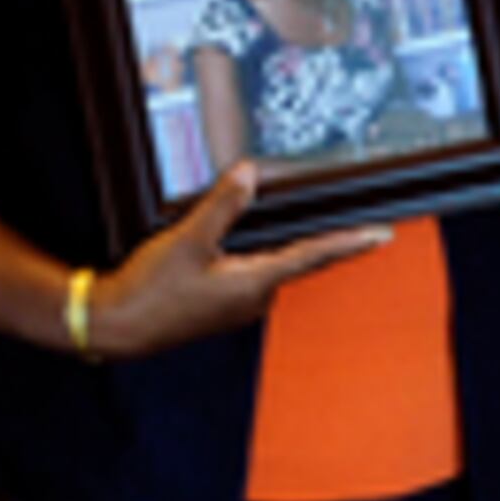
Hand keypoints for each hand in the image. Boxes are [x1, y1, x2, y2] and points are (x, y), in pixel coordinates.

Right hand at [86, 163, 388, 359]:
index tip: (382, 235)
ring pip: (264, 261)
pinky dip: (242, 253)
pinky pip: (245, 271)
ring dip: (262, 241)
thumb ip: (222, 205)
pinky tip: (218, 243)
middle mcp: (254, 299)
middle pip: (290, 254)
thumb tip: (248, 174)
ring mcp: (238, 305)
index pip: (314, 256)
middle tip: (313, 207)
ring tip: (245, 221)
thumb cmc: (151, 291)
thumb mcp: (187, 239)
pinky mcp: (221, 306)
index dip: (351, 243)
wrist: (117, 326)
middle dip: (298, 231)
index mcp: (254, 284)